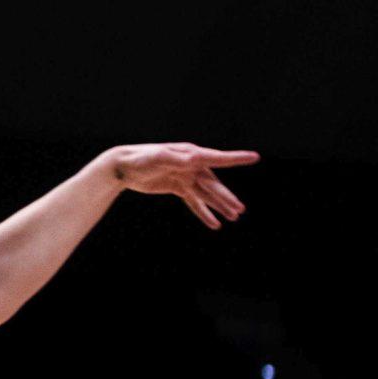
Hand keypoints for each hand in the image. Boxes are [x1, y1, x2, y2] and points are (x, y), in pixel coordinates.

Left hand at [103, 142, 258, 229]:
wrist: (123, 167)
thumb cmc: (140, 158)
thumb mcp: (157, 157)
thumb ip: (175, 158)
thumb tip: (194, 158)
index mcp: (190, 154)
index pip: (217, 158)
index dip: (236, 158)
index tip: (255, 157)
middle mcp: (191, 165)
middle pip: (213, 184)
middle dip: (226, 197)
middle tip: (240, 210)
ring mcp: (185, 177)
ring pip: (206, 194)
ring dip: (219, 206)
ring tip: (234, 217)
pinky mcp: (177, 187)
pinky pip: (194, 201)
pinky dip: (203, 212)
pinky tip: (214, 224)